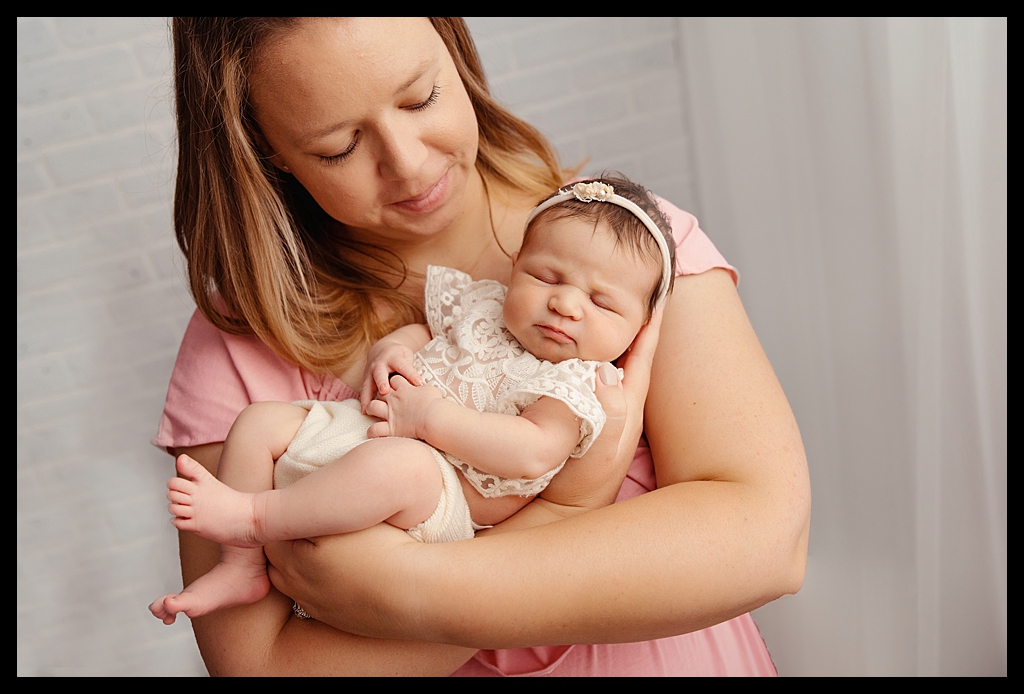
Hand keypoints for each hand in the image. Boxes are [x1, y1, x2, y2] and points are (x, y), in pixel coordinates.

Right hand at [360, 339, 422, 411]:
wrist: (381, 348)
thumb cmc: (398, 355)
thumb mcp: (406, 355)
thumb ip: (410, 368)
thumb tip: (417, 383)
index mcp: (393, 357)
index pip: (403, 366)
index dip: (410, 373)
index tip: (418, 382)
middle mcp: (380, 364)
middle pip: (380, 373)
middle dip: (381, 381)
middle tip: (384, 390)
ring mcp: (371, 371)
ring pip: (368, 383)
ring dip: (368, 395)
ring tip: (369, 407)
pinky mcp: (366, 379)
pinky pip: (364, 390)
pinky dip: (364, 400)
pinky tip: (365, 411)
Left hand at [365, 375, 442, 439]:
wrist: (434, 417)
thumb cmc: (435, 403)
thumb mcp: (430, 390)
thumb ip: (422, 388)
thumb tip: (422, 389)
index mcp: (404, 388)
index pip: (394, 380)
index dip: (396, 382)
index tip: (400, 387)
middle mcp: (394, 399)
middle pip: (380, 391)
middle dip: (381, 394)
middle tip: (387, 399)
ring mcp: (390, 413)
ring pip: (372, 406)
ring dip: (372, 408)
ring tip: (374, 411)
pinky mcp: (391, 428)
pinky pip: (375, 429)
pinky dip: (372, 431)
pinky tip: (373, 432)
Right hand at [539, 305, 664, 510]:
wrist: (560, 513)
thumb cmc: (582, 483)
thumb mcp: (602, 448)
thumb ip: (608, 409)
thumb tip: (606, 369)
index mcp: (628, 402)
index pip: (643, 351)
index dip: (650, 319)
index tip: (659, 287)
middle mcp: (616, 401)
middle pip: (625, 350)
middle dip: (626, 319)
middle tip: (625, 287)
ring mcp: (596, 409)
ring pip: (601, 360)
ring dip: (598, 336)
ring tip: (592, 308)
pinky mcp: (575, 416)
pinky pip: (577, 375)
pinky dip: (574, 357)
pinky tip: (562, 348)